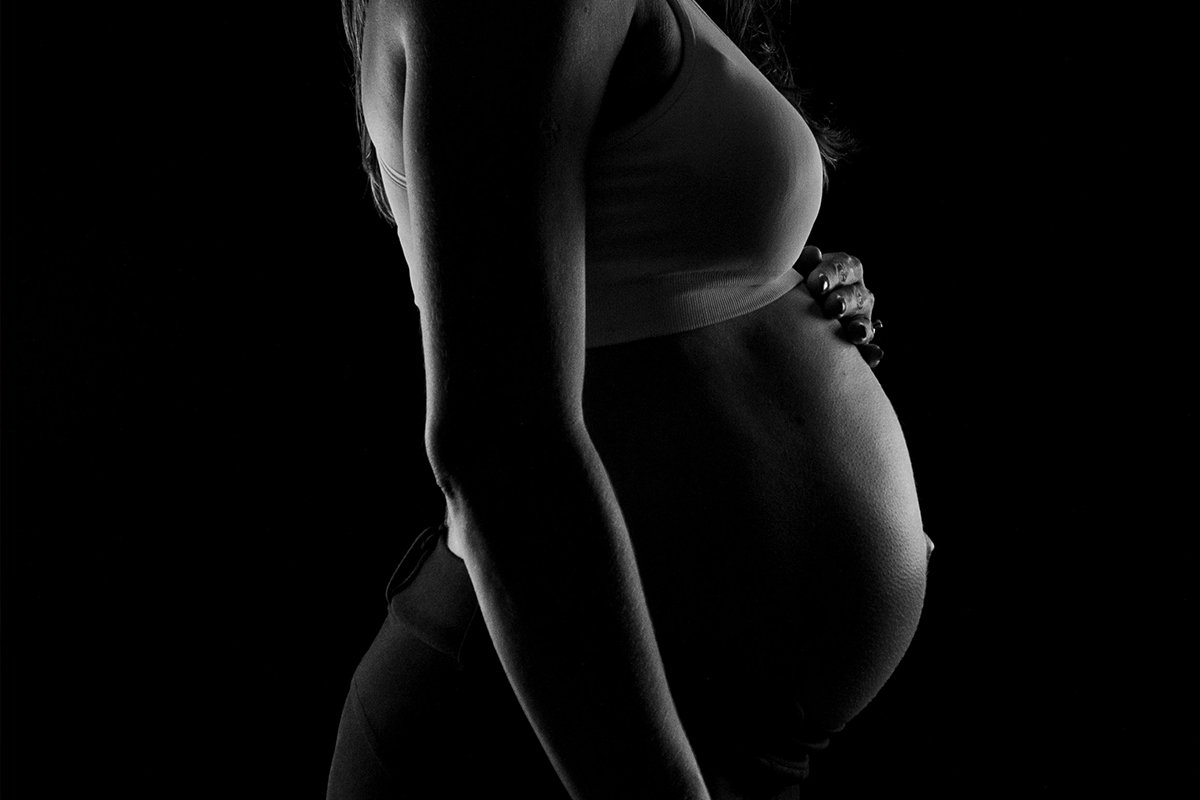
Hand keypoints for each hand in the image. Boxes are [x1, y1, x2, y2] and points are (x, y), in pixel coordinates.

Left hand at [796, 246, 883, 367]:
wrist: (780, 319)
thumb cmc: (788, 287)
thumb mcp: (793, 273)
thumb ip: (802, 264)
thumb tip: (813, 254)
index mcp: (842, 271)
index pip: (845, 267)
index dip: (832, 274)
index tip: (815, 284)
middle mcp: (854, 294)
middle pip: (857, 295)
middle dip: (845, 301)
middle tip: (832, 308)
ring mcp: (857, 319)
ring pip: (864, 321)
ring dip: (860, 326)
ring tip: (853, 332)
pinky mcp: (855, 344)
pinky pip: (867, 350)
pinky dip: (870, 353)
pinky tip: (872, 356)